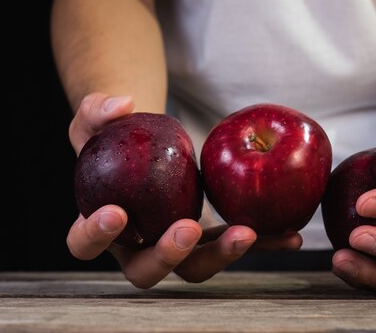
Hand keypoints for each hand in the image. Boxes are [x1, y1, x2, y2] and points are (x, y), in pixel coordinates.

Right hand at [66, 92, 302, 287]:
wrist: (138, 142)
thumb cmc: (110, 133)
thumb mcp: (95, 115)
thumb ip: (96, 109)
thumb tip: (122, 104)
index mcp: (98, 224)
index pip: (84, 242)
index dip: (96, 235)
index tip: (117, 213)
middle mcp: (135, 245)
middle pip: (146, 269)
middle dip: (167, 255)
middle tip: (188, 229)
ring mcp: (173, 244)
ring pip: (195, 265)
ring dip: (222, 254)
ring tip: (250, 233)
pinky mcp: (206, 236)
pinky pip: (231, 243)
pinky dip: (262, 242)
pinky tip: (291, 236)